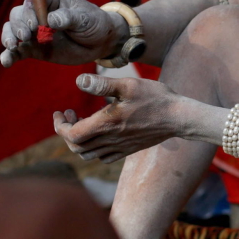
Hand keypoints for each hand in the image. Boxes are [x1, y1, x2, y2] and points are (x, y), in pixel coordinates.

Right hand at [0, 0, 121, 66]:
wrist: (100, 42)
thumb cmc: (94, 23)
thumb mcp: (85, 19)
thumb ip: (68, 17)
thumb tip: (51, 20)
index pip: (32, 2)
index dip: (29, 12)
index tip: (35, 25)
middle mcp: (38, 13)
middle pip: (17, 15)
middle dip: (17, 25)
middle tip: (26, 36)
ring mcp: (34, 31)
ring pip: (12, 31)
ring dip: (9, 37)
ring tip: (12, 46)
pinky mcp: (35, 48)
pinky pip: (18, 51)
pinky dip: (10, 55)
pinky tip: (6, 62)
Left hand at [54, 75, 186, 160]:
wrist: (179, 117)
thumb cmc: (155, 98)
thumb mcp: (128, 85)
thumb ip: (102, 84)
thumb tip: (79, 81)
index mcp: (106, 125)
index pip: (72, 134)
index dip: (60, 126)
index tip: (60, 111)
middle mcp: (110, 140)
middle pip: (77, 147)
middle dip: (66, 131)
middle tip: (69, 112)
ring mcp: (120, 148)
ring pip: (88, 154)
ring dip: (78, 141)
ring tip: (82, 122)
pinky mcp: (128, 150)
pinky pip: (103, 158)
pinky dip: (93, 149)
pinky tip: (99, 133)